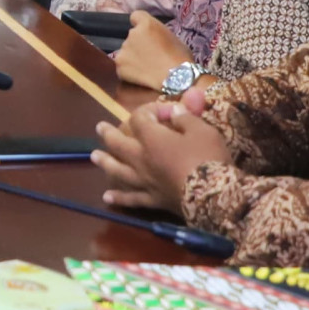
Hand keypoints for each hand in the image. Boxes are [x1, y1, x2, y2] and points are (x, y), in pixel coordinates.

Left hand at [93, 85, 229, 212]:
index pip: (140, 119)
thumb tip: (174, 109)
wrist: (215, 196)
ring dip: (105, 162)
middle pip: (119, 144)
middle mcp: (142, 159)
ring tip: (93, 156)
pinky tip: (107, 197)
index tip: (166, 110)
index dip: (149, 110)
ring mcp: (145, 181)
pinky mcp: (154, 200)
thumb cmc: (209, 158)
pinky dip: (119, 198)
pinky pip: (132, 199)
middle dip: (109, 133)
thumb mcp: (203, 130)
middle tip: (99, 127)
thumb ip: (186, 117)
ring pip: (118, 170)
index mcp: (152, 138)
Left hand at [111, 12, 191, 89]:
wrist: (178, 79)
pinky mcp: (119, 64)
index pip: (136, 16)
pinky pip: (122, 66)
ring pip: (126, 52)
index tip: (144, 33)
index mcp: (147, 24)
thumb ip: (158, 34)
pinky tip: (142, 76)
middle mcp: (133, 33)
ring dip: (133, 58)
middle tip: (150, 57)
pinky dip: (129, 71)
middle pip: (132, 37)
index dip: (139, 25)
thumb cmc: (181, 59)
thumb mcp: (173, 38)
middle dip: (138, 45)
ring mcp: (124, 49)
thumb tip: (154, 39)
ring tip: (147, 68)